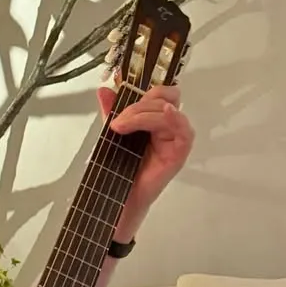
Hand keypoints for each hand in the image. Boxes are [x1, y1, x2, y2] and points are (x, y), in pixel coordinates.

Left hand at [99, 84, 193, 227]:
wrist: (121, 196)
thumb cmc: (121, 168)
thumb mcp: (115, 134)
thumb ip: (112, 111)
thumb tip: (104, 91)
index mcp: (156, 118)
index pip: (156, 93)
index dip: (138, 94)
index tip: (117, 106)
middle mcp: (169, 124)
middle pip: (161, 97)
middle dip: (137, 106)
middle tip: (117, 123)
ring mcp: (177, 136)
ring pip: (167, 109)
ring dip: (142, 114)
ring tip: (121, 128)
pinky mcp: (180, 149)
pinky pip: (181, 127)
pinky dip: (172, 117)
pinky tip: (164, 114)